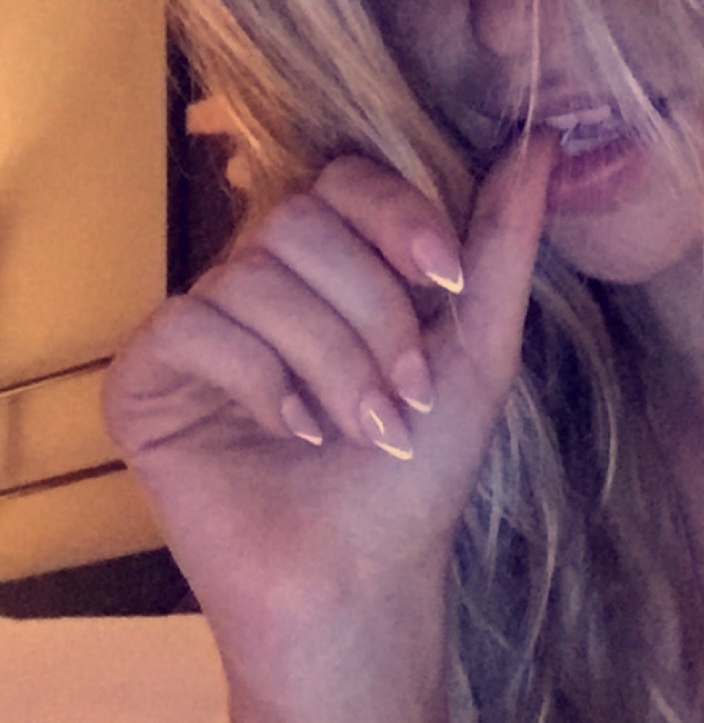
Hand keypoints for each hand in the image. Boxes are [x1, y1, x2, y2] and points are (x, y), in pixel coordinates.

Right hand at [103, 136, 553, 695]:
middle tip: (404, 395)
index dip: (394, 214)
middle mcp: (254, 282)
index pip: (343, 179)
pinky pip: (190, 326)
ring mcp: (195, 329)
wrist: (361, 581)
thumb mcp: (478, 348)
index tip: (446, 279)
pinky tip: (290, 431)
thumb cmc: (418, 475)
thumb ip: (501, 244)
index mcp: (328, 265)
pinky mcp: (144, 380)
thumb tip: (540, 140)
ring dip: (330, 361)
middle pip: (296, 220)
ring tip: (361, 430)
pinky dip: (257, 379)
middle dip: (370, 311)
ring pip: (251, 277)